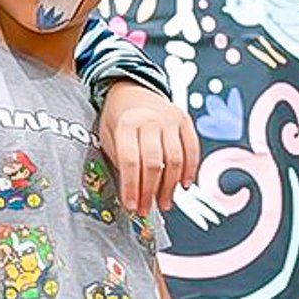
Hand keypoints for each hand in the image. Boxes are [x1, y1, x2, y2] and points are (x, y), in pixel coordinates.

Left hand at [99, 80, 199, 214]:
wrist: (131, 89)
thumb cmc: (117, 118)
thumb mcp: (107, 135)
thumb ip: (118, 161)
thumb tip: (129, 194)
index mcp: (125, 123)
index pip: (129, 161)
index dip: (131, 187)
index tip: (132, 206)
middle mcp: (149, 120)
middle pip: (153, 164)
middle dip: (150, 192)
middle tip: (146, 209)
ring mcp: (169, 119)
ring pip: (175, 160)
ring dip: (170, 187)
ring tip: (164, 202)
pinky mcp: (184, 120)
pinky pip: (191, 149)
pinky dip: (190, 170)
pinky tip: (183, 185)